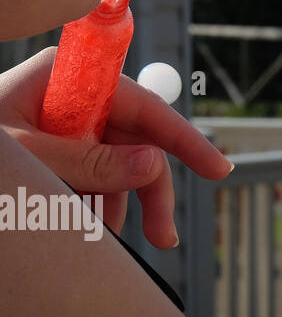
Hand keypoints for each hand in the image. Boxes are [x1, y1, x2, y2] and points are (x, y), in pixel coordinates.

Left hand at [0, 47, 234, 247]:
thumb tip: (153, 166)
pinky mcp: (55, 146)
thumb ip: (90, 163)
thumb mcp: (28, 161)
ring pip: (117, 165)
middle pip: (136, 142)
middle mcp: (74, 95)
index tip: (218, 169)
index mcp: (70, 79)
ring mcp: (65, 121)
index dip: (184, 141)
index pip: (145, 108)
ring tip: (102, 238)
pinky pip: (93, 175)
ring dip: (117, 205)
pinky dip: (94, 204)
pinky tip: (86, 225)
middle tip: (162, 237)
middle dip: (150, 191)